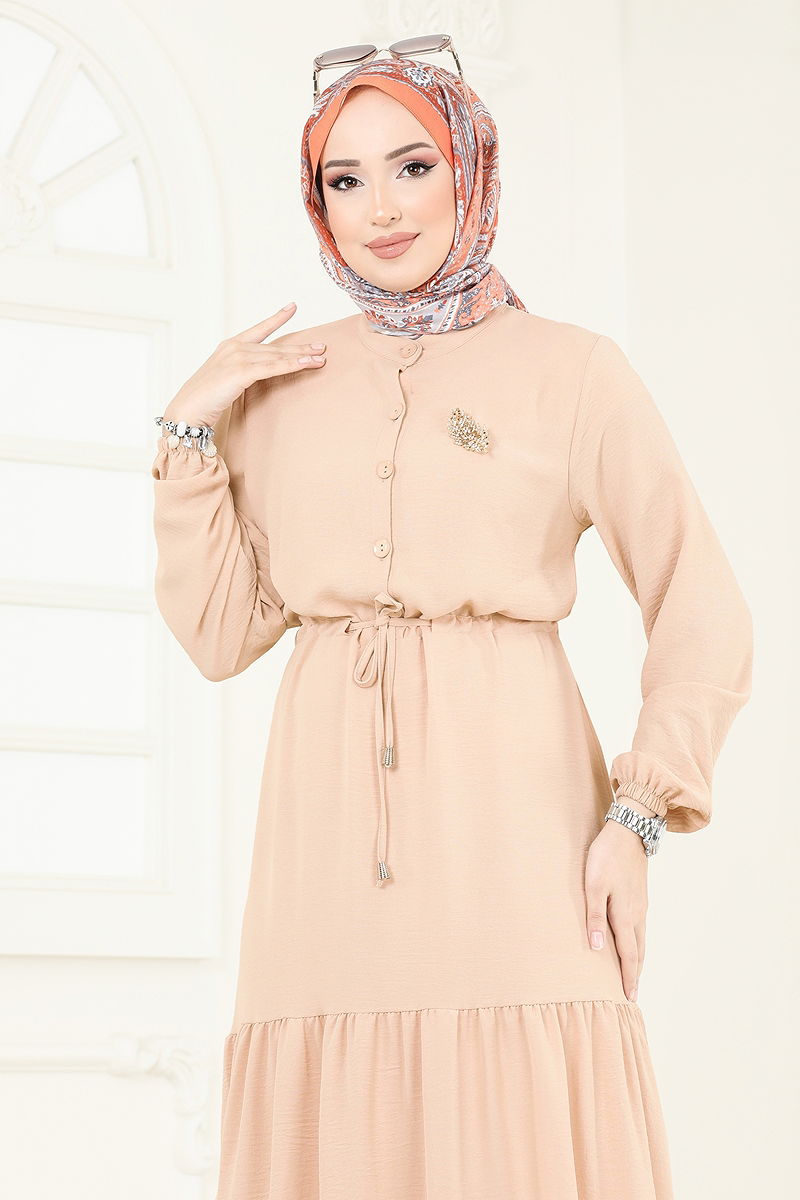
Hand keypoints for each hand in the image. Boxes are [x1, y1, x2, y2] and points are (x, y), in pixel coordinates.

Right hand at [162, 301, 326, 428]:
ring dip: (302, 357)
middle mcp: (234, 347)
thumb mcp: (225, 380)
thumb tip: (258, 376)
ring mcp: (237, 357)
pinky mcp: (241, 371)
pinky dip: (292, 365)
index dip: (277, 318)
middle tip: (322, 346)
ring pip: (277, 355)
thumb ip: (242, 373)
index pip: (258, 329)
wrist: (187, 409)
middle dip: (300, 346)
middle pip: (275, 346)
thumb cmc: (205, 399)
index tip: (292, 307)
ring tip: (321, 357)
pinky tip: (307, 364)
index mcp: (230, 346)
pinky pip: (273, 367)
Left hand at [585, 797, 654, 1002]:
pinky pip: (641, 928)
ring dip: (638, 960)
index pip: (628, 955)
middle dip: (635, 974)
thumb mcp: (593, 885)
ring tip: (633, 974)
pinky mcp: (640, 896)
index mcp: (625, 915)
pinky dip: (638, 943)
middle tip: (633, 995)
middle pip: (638, 952)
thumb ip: (594, 917)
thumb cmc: (606, 857)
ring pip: (641, 940)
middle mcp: (637, 914)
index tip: (630, 998)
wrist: (629, 831)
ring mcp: (641, 905)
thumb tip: (596, 949)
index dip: (628, 977)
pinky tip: (632, 942)